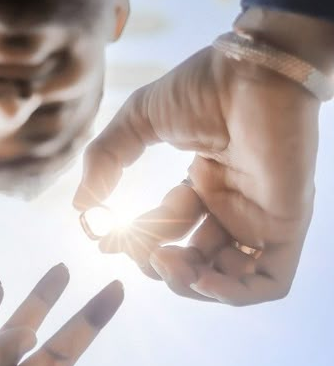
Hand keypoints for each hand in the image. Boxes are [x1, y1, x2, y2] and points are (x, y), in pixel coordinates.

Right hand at [73, 38, 320, 304]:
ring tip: (165, 260)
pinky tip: (199, 278)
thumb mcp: (138, 121)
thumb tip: (81, 207)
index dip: (136, 243)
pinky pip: (267, 283)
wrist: (252, 71)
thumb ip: (106, 160)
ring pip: (226, 280)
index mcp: (205, 184)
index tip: (105, 238)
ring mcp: (260, 219)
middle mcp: (233, 206)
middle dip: (158, 264)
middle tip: (140, 249)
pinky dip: (231, 294)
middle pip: (193, 263)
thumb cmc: (205, 85)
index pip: (169, 233)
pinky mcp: (285, 226)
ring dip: (188, 283)